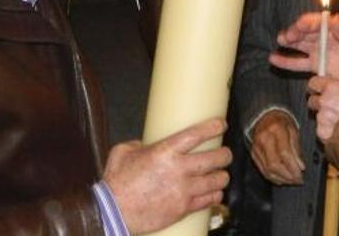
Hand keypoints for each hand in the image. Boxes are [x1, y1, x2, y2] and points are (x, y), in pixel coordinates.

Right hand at [103, 118, 231, 233]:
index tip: (221, 124)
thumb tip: (146, 143)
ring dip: (222, 176)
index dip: (213, 127)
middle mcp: (178, 170)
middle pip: (215, 158)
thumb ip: (137, 144)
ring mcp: (183, 190)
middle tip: (225, 154)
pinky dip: (215, 195)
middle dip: (225, 154)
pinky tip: (214, 192)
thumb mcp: (122, 152)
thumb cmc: (116, 183)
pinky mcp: (183, 208)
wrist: (113, 213)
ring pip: (216, 180)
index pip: (196, 134)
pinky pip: (209, 200)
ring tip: (221, 174)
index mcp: (164, 152)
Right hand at [250, 110, 304, 184]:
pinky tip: (281, 179)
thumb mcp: (293, 131)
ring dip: (281, 179)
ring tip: (291, 181)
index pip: (284, 153)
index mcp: (276, 130)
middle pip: (274, 164)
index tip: (301, 173)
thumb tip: (301, 167)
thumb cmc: (281, 123)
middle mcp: (264, 138)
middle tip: (298, 180)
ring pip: (268, 169)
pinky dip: (273, 177)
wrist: (265, 117)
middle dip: (287, 175)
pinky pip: (262, 169)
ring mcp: (256, 147)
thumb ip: (297, 149)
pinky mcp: (253, 153)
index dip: (293, 166)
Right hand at [269, 13, 338, 96]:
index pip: (318, 22)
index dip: (308, 22)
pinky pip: (298, 63)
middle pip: (305, 32)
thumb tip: (333, 19)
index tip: (300, 25)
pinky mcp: (315, 67)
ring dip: (289, 42)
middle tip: (288, 36)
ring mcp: (319, 53)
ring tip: (281, 41)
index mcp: (335, 29)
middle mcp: (324, 38)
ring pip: (299, 44)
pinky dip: (286, 61)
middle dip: (295, 31)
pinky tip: (274, 58)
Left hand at [306, 76, 338, 140]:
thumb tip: (335, 88)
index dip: (317, 87)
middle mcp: (325, 101)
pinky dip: (328, 131)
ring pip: (318, 116)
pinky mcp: (322, 132)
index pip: (313, 83)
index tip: (320, 90)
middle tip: (333, 108)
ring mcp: (322, 117)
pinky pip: (321, 130)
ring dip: (326, 119)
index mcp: (333, 87)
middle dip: (320, 104)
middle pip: (313, 100)